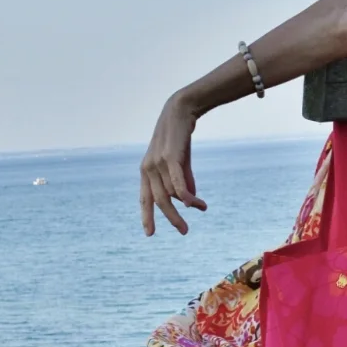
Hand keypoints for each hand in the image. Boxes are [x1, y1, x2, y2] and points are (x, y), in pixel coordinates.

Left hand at [140, 94, 207, 235]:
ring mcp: (157, 163)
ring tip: (202, 208)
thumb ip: (182, 180)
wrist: (180, 112)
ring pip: (171, 193)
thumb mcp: (179, 162)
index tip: (149, 234)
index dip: (147, 216)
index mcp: (146, 172)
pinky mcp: (169, 158)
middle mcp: (148, 169)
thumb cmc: (179, 139)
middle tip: (184, 231)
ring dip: (188, 204)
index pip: (144, 199)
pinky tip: (195, 204)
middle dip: (171, 218)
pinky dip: (186, 196)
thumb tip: (189, 202)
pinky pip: (177, 184)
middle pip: (159, 201)